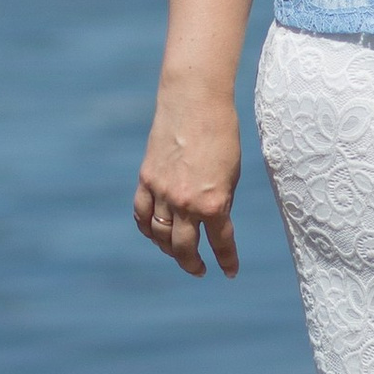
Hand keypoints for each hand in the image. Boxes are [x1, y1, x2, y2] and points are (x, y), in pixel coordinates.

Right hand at [135, 91, 240, 276]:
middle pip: (183, 247)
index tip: (229, 272)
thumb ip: (220, 200)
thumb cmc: (222, 134)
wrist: (194, 102)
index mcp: (213, 202)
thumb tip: (211, 222)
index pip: (220, 242)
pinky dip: (147, 228)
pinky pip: (142, 214)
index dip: (227, 260)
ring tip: (178, 253)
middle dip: (192, 263)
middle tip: (200, 270)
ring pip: (159, 235)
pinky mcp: (146, 179)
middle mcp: (184, 202)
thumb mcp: (231, 173)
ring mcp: (161, 192)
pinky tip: (154, 233)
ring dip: (168, 249)